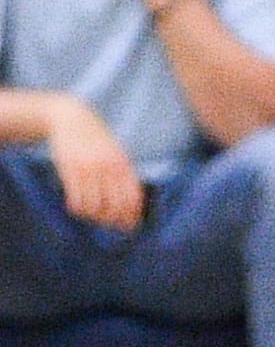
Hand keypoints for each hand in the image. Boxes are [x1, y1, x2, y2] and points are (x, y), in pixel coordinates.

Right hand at [46, 97, 143, 231]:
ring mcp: (88, 168)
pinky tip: (76, 205)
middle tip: (104, 222)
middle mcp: (108, 167)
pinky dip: (77, 208)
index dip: (131, 217)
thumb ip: (124, 175)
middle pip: (114, 207)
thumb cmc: (97, 140)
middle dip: (110, 221)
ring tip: (89, 212)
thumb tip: (131, 205)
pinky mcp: (69, 170)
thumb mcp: (116, 153)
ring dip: (91, 216)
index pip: (132, 198)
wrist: (72, 119)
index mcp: (122, 164)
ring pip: (93, 207)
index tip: (128, 228)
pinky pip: (75, 200)